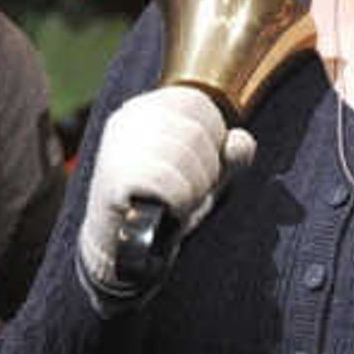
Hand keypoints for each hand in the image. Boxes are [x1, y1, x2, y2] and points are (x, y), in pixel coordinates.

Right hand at [76, 87, 254, 294]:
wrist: (122, 248)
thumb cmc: (162, 207)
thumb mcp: (204, 176)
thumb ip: (229, 157)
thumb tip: (239, 143)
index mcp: (146, 109)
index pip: (197, 104)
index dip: (211, 142)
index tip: (196, 171)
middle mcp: (128, 120)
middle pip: (195, 132)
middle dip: (204, 171)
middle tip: (186, 195)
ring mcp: (118, 148)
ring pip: (184, 156)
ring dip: (192, 190)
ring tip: (175, 204)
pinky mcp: (114, 179)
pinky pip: (166, 182)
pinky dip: (179, 202)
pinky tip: (167, 212)